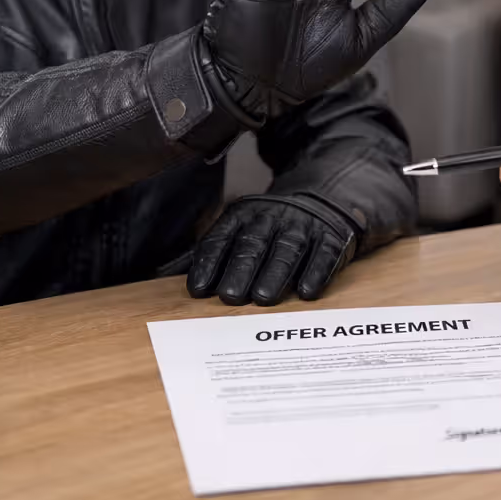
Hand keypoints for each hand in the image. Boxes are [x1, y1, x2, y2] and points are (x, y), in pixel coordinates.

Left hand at [187, 194, 361, 304]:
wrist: (323, 200)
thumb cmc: (271, 226)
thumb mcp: (240, 225)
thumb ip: (212, 251)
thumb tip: (169, 276)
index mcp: (243, 214)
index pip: (221, 238)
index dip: (208, 263)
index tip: (198, 289)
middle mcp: (272, 217)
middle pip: (252, 245)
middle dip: (240, 270)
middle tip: (230, 297)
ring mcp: (303, 225)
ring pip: (286, 250)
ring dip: (274, 275)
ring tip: (263, 298)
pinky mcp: (331, 237)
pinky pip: (323, 254)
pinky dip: (315, 273)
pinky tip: (306, 292)